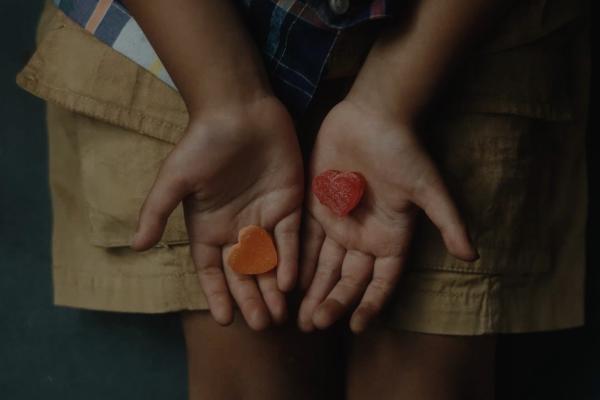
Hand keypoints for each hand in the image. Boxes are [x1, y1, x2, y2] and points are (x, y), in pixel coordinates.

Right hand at [131, 96, 303, 330]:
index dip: (217, 295)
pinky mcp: (289, 204)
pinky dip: (290, 261)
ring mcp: (264, 217)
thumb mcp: (174, 179)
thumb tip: (135, 246)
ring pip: (269, 261)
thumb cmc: (203, 143)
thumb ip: (157, 212)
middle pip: (244, 273)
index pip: (212, 270)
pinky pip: (292, 239)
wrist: (240, 109)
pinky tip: (290, 283)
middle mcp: (237, 227)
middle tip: (260, 325)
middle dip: (250, 299)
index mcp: (209, 227)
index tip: (225, 320)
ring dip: (272, 288)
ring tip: (277, 316)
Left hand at [298, 99, 477, 332]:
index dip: (370, 305)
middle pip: (348, 280)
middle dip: (333, 303)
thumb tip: (474, 256)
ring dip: (313, 291)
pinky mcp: (316, 208)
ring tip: (300, 318)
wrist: (372, 117)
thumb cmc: (404, 152)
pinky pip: (304, 241)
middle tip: (315, 326)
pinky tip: (286, 282)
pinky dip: (296, 261)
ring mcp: (338, 224)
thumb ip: (447, 222)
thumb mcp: (428, 189)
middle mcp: (364, 237)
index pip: (381, 282)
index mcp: (391, 238)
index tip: (356, 327)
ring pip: (323, 266)